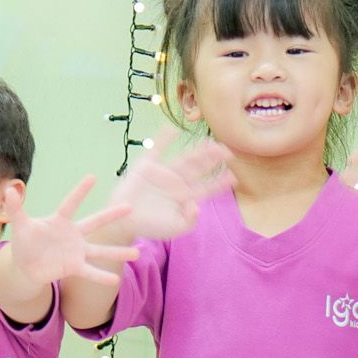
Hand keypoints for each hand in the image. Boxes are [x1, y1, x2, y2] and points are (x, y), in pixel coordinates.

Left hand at [10, 177, 140, 288]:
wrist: (26, 265)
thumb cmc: (25, 241)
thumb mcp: (20, 225)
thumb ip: (16, 208)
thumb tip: (7, 189)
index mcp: (60, 221)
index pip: (71, 204)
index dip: (80, 191)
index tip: (92, 177)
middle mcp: (73, 234)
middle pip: (95, 222)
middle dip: (112, 215)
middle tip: (130, 207)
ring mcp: (76, 251)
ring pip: (100, 251)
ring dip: (117, 253)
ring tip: (136, 254)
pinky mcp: (74, 267)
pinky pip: (90, 272)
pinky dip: (101, 276)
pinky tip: (115, 281)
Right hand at [112, 141, 230, 239]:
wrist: (124, 220)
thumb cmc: (150, 227)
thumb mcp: (174, 228)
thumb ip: (189, 221)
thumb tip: (197, 206)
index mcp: (185, 196)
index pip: (207, 188)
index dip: (220, 183)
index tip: (233, 177)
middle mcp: (177, 182)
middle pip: (199, 168)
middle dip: (213, 160)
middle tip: (227, 151)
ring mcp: (163, 173)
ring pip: (184, 158)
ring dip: (197, 150)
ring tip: (210, 142)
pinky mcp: (147, 166)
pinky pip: (157, 150)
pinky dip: (163, 139)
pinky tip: (173, 129)